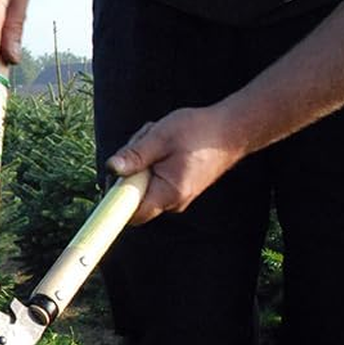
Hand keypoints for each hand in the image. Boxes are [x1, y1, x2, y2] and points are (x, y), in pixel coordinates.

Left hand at [107, 106, 248, 224]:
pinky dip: (152, 161)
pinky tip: (163, 144)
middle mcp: (172, 201)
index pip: (132, 214)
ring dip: (141, 161)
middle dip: (130, 169)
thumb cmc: (199, 131)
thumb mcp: (161, 137)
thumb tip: (111, 169)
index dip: (115, 201)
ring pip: (143, 184)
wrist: (232, 130)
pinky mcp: (177, 187)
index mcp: (168, 193)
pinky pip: (154, 178)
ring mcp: (175, 196)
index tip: (112, 180)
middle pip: (133, 195)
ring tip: (157, 138)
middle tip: (142, 142)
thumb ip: (135, 155)